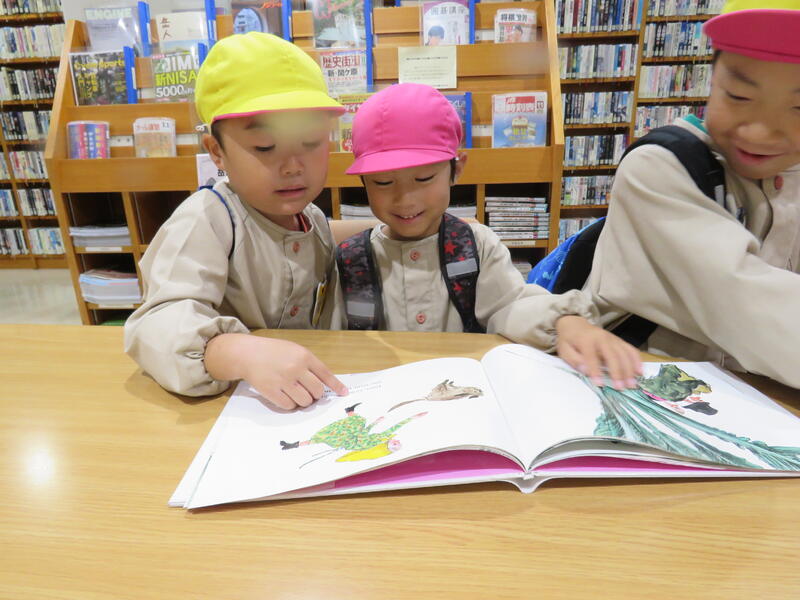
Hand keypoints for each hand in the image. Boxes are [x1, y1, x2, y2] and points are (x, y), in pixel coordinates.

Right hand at [204, 333, 347, 409]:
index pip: (326, 374)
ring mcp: (284, 380)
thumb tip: (325, 384)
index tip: (343, 393)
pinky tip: (285, 396)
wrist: (248, 354)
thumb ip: (310, 364)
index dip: (336, 386)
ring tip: (295, 393)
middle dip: (315, 395)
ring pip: (305, 401)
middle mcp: (296, 368)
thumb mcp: (295, 350)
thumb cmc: (274, 352)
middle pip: (316, 391)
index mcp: (304, 356)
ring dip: (303, 401)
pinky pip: (289, 406)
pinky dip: (290, 404)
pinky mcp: (272, 392)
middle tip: (309, 393)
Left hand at [555, 316, 642, 388]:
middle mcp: (602, 338)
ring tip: (632, 384)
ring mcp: (612, 338)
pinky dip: (637, 360)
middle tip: (621, 388)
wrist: (576, 324)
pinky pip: (630, 349)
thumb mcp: (564, 349)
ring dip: (629, 370)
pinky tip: (640, 372)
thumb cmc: (570, 340)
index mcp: (586, 340)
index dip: (596, 371)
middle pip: (613, 355)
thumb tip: (585, 370)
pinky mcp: (619, 340)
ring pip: (624, 353)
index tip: (600, 385)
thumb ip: (573, 360)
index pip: (592, 357)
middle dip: (618, 372)